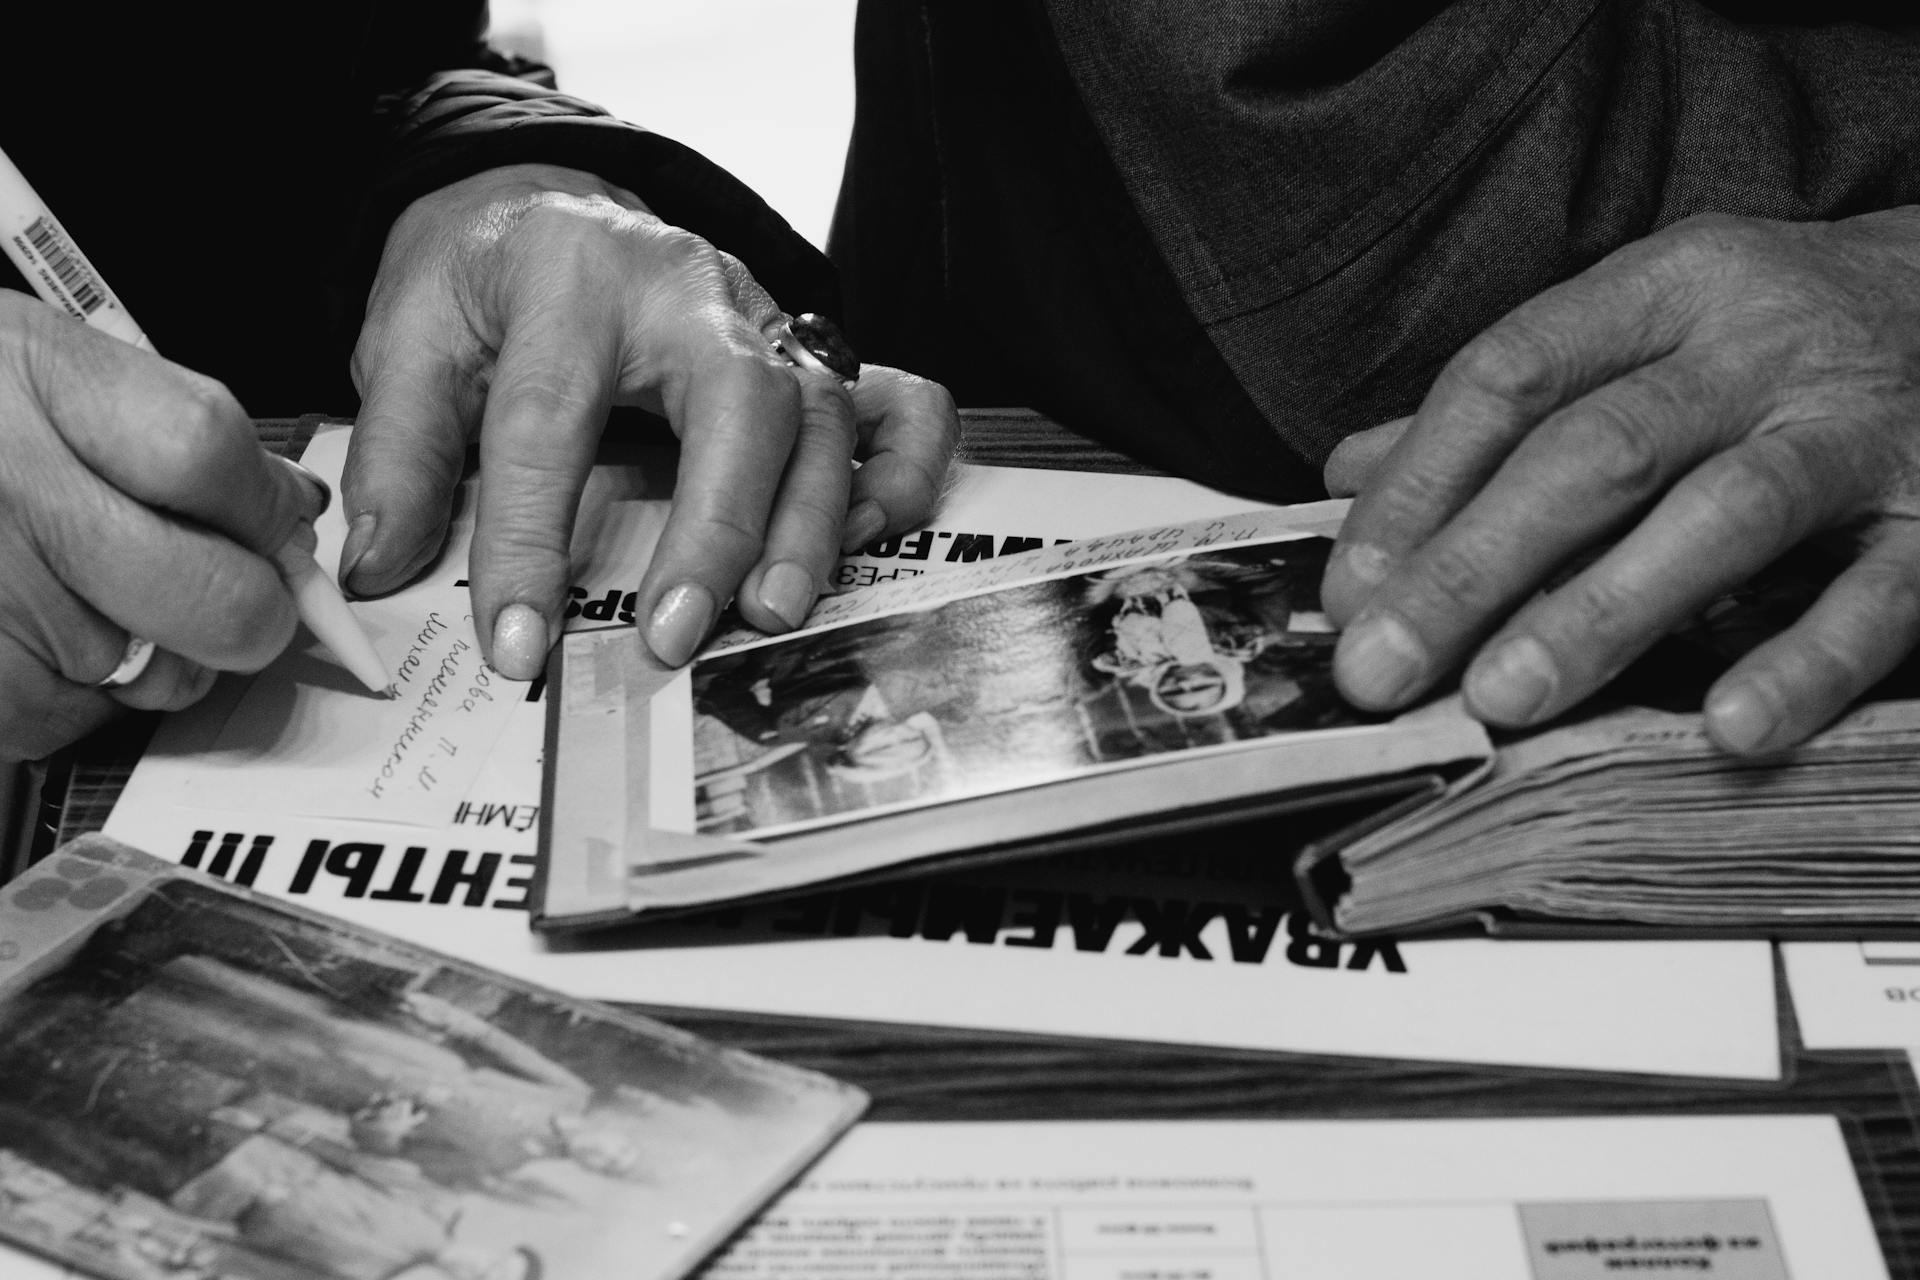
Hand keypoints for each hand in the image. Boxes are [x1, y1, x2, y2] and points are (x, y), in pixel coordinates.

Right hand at [0, 293, 322, 760]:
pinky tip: (20, 635)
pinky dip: (61, 696)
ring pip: (150, 677)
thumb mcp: (37, 363)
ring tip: (75, 596)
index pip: (216, 460)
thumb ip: (174, 424)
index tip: (271, 528)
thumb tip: (286, 508)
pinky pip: (57, 721)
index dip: (267, 510)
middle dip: (241, 612)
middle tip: (215, 595)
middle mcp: (4, 488)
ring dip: (147, 658)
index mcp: (34, 381)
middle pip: (218, 601)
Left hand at [341, 163, 957, 677]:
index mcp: (572, 274)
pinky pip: (901, 405)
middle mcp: (690, 289)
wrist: (550, 201)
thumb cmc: (488, 277)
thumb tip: (386, 565)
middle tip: (677, 634)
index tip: (514, 644)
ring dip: (807, 527)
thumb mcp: (412, 337)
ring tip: (769, 616)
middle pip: (737, 404)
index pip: (551, 420)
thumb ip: (401, 449)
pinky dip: (899, 475)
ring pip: (822, 419)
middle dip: (715, 530)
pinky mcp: (815, 354)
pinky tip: (855, 541)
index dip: (531, 543)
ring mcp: (768, 320)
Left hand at [1320, 208, 1919, 754]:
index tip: (1350, 585)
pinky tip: (1728, 725)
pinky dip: (1803, 662)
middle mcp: (1763, 350)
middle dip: (1473, 567)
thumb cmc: (1792, 330)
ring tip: (1504, 697)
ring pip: (1722, 515)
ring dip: (1603, 612)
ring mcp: (1863, 431)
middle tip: (1383, 668)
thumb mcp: (1652, 326)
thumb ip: (1509, 405)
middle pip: (1595, 452)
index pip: (1514, 373)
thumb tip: (1351, 476)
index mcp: (1670, 290)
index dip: (1420, 483)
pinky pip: (1876, 595)